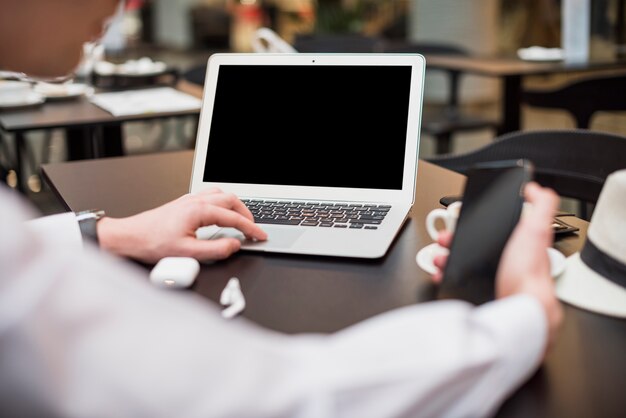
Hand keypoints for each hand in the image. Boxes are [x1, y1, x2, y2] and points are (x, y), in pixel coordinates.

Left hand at [97, 189, 266, 262]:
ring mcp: (189, 200)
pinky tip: (220, 215)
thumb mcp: (187, 252)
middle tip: (253, 229)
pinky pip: (209, 197)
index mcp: (199, 210)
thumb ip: (215, 250)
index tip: (261, 236)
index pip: (234, 218)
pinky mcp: (183, 204)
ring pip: (220, 195)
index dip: (251, 228)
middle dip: (246, 214)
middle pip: (231, 200)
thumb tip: (234, 245)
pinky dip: (222, 205)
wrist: (129, 237)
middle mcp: (195, 201)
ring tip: (241, 221)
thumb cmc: (152, 242)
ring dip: (234, 206)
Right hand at [431, 183, 561, 353]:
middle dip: (456, 243)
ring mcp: (495, 281)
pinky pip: (459, 284)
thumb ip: (542, 207)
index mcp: (522, 249)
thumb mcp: (536, 231)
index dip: (479, 226)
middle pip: (478, 248)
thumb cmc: (529, 274)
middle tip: (446, 241)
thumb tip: (536, 189)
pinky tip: (443, 274)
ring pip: (466, 266)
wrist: (519, 310)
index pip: (499, 232)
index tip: (463, 224)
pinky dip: (447, 278)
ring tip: (441, 258)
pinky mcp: (483, 296)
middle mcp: (509, 266)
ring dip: (448, 259)